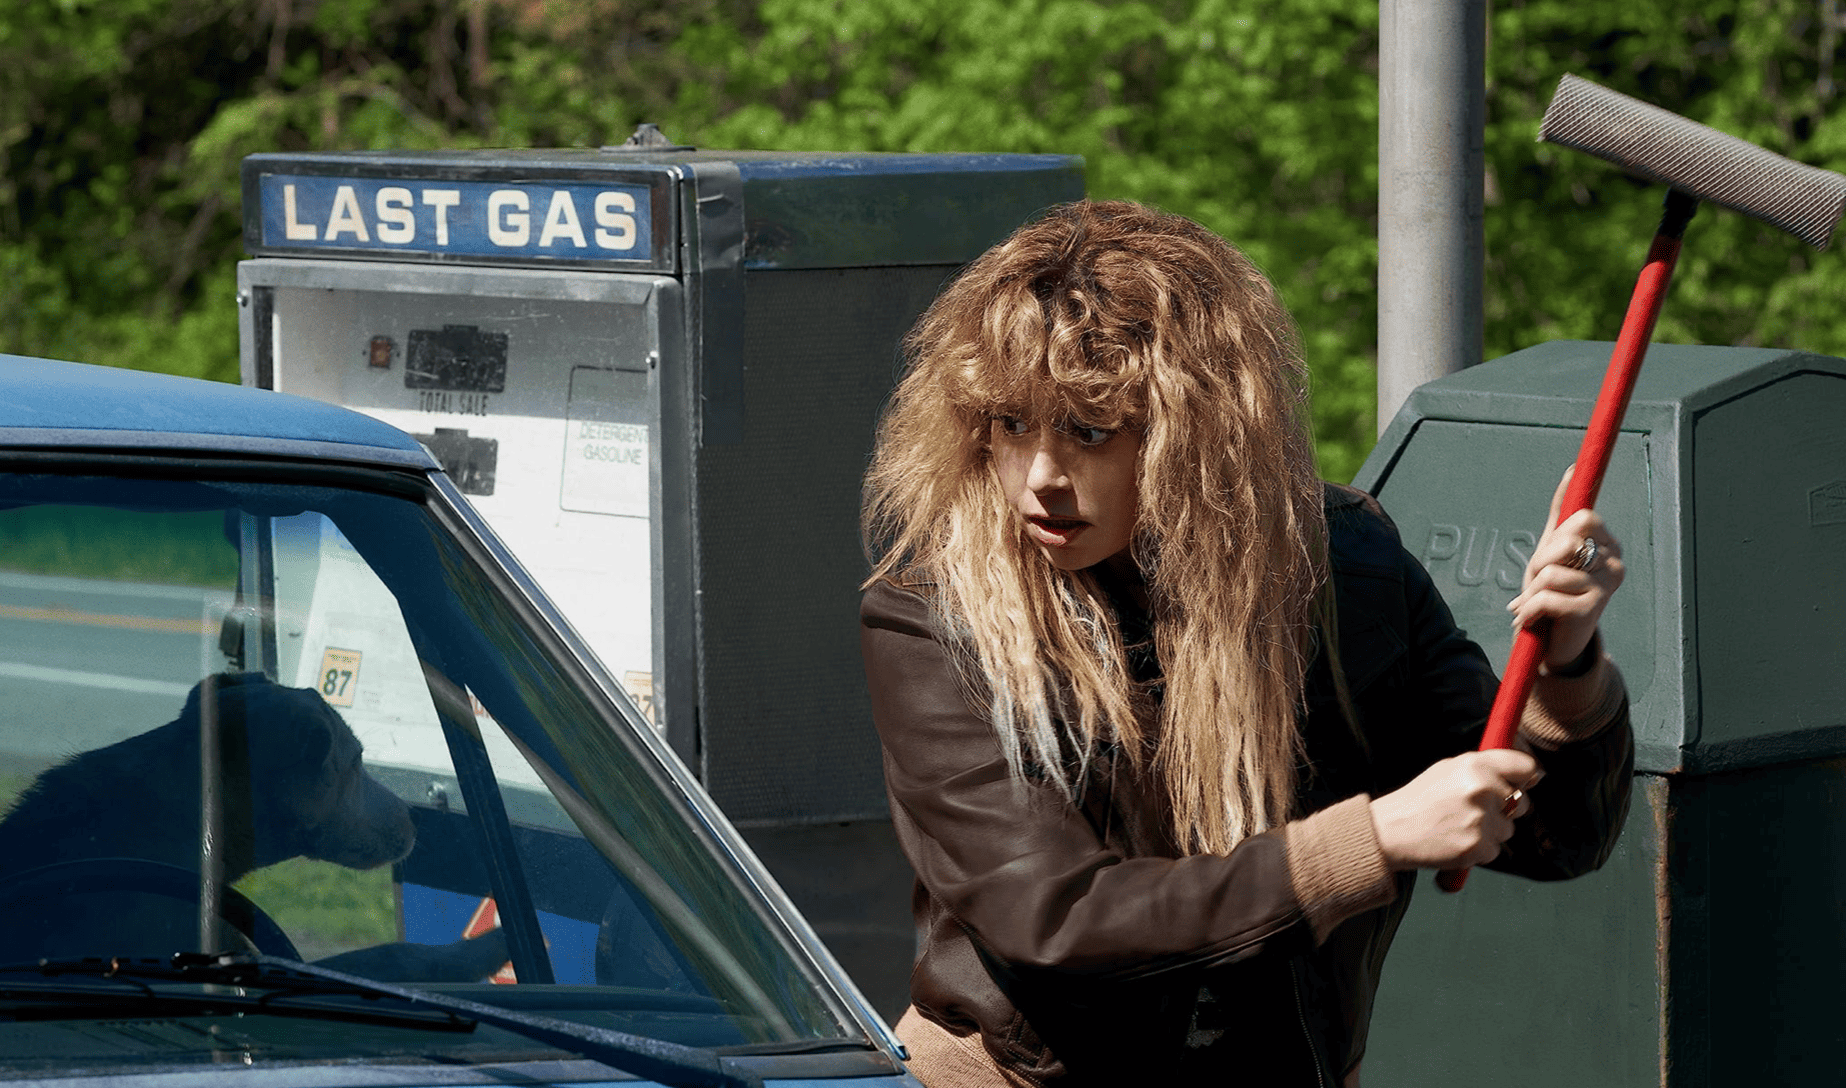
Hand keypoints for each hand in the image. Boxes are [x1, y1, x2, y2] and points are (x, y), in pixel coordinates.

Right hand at [1370, 749, 1542, 870]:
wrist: (1392, 830)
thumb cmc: (1420, 799)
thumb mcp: (1449, 769)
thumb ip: (1487, 768)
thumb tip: (1532, 774)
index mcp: (1475, 765)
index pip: (1526, 767)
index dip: (1526, 776)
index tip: (1523, 782)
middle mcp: (1482, 790)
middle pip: (1522, 802)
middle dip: (1506, 808)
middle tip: (1478, 810)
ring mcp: (1482, 820)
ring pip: (1509, 828)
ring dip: (1491, 830)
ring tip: (1461, 826)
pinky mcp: (1479, 847)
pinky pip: (1496, 850)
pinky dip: (1480, 849)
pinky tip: (1457, 840)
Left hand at [1506, 467, 1625, 669]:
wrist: (1552, 642)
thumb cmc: (1554, 591)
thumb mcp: (1554, 548)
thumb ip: (1562, 511)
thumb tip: (1573, 469)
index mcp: (1609, 546)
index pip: (1582, 518)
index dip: (1557, 537)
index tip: (1554, 557)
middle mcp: (1615, 565)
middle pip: (1565, 542)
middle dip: (1540, 563)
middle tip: (1541, 583)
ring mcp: (1606, 589)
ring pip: (1549, 571)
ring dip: (1531, 591)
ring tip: (1537, 603)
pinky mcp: (1590, 611)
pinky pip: (1545, 597)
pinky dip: (1528, 609)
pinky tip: (1532, 618)